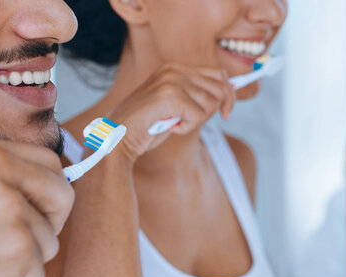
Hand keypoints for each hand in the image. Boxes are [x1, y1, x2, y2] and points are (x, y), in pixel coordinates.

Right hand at [0, 135, 74, 276]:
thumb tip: (50, 182)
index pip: (48, 160)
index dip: (49, 191)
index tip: (39, 211)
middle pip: (63, 193)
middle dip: (52, 223)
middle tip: (22, 245)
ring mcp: (10, 207)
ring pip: (50, 240)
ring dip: (25, 262)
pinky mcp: (18, 247)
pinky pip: (38, 274)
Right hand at [107, 63, 235, 161]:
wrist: (116, 138)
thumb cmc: (145, 127)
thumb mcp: (175, 107)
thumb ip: (197, 97)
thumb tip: (228, 95)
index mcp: (175, 68)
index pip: (218, 74)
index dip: (228, 95)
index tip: (227, 112)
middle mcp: (174, 70)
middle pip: (220, 88)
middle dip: (212, 111)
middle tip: (188, 123)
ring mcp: (171, 81)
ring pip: (211, 103)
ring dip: (194, 121)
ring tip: (172, 123)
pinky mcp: (169, 97)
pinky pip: (198, 117)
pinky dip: (186, 128)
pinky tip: (169, 127)